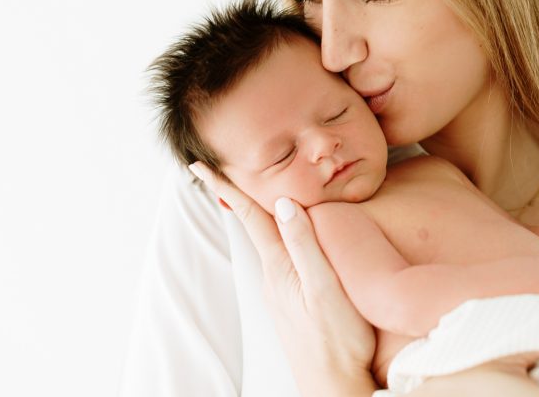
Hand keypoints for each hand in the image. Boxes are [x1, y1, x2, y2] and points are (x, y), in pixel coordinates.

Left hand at [188, 162, 375, 394]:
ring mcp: (281, 290)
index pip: (251, 215)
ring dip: (253, 215)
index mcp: (281, 266)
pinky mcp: (292, 301)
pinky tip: (282, 236)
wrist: (335, 387)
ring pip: (266, 240)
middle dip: (234, 194)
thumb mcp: (325, 288)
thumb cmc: (338, 340)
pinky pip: (279, 256)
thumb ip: (306, 245)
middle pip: (254, 224)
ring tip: (244, 193)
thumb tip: (284, 203)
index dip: (226, 187)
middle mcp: (275, 275)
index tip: (200, 164)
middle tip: (215, 169)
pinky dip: (273, 236)